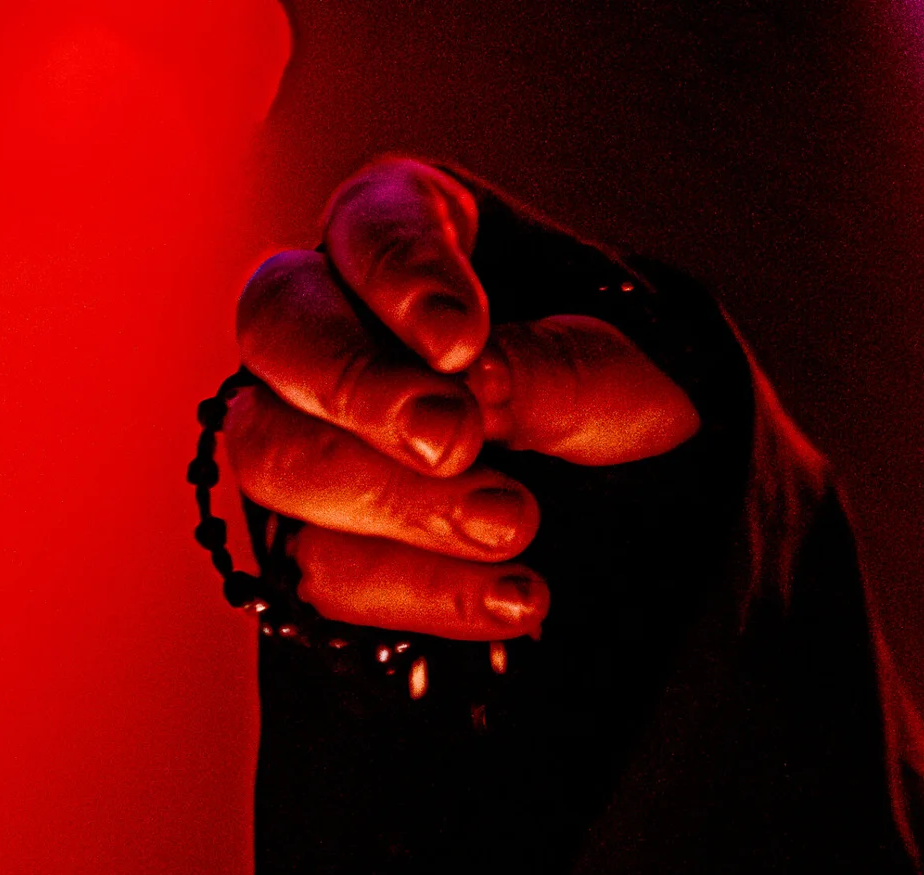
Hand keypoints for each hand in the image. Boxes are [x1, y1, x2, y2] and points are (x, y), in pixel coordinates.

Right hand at [225, 158, 700, 642]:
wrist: (650, 509)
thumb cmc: (633, 402)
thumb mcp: (628, 372)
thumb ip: (554, 369)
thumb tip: (478, 384)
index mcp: (412, 238)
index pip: (368, 226)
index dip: (401, 279)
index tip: (460, 342)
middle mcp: (333, 323)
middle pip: (278, 330)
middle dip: (359, 389)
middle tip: (451, 440)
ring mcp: (305, 435)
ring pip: (274, 456)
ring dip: (388, 500)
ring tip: (508, 526)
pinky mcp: (316, 543)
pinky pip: (324, 573)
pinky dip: (417, 590)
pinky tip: (508, 598)